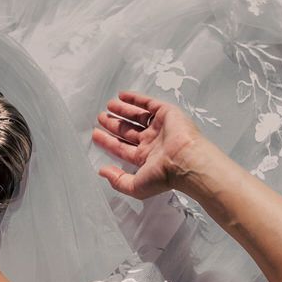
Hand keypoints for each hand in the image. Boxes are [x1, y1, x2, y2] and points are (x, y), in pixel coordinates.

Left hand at [91, 90, 210, 199]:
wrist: (186, 161)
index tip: (95, 134)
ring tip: (108, 106)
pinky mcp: (167, 114)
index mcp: (146, 158)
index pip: (122, 148)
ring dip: (123, 111)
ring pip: (137, 116)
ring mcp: (160, 127)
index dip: (108, 141)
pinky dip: (136, 99)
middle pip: (128, 131)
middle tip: (100, 118)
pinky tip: (122, 95)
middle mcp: (153, 142)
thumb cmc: (164, 176)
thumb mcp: (136, 186)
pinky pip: (149, 104)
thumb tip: (103, 172)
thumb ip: (118, 181)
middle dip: (114, 124)